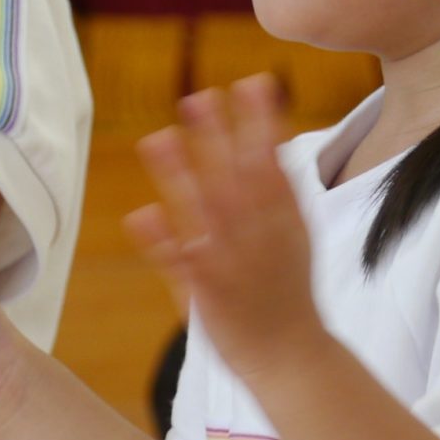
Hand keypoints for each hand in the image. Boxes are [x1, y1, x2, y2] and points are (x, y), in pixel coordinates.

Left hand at [124, 75, 324, 376]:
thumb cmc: (286, 295)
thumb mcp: (296, 237)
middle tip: (199, 95)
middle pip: (237, 178)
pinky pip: (182, 264)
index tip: (251, 82)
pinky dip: (164, 241)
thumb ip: (279, 192)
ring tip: (157, 139)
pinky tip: (143, 214)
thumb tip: (269, 142)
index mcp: (284, 220)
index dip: (263, 122)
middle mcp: (261, 237)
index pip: (274, 162)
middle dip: (219, 137)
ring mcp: (235, 265)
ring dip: (182, 176)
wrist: (292, 357)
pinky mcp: (210, 296)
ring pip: (206, 214)